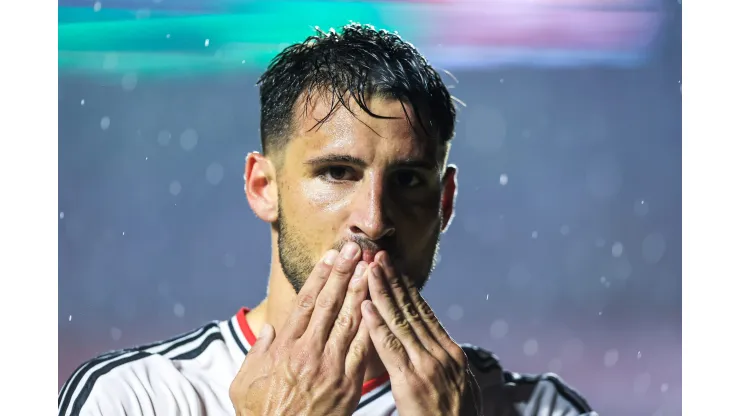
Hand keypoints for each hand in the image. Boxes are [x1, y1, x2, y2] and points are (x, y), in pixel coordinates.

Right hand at [229, 242, 372, 415]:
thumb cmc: (260, 414)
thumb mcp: (245, 381)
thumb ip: (258, 351)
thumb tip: (271, 329)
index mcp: (284, 348)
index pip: (305, 303)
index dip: (319, 277)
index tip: (330, 256)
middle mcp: (308, 352)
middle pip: (329, 304)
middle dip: (343, 273)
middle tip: (356, 248)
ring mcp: (330, 367)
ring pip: (348, 321)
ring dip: (360, 291)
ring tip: (370, 267)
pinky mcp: (349, 384)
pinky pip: (362, 349)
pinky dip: (370, 326)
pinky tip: (378, 307)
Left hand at [361, 252, 481, 415]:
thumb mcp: (460, 385)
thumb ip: (445, 362)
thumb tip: (438, 344)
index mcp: (452, 353)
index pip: (425, 313)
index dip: (408, 289)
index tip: (395, 269)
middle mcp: (441, 354)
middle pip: (413, 309)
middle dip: (393, 280)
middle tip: (379, 256)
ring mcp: (428, 366)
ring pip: (401, 321)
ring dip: (382, 293)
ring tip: (369, 269)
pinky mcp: (411, 381)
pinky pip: (390, 347)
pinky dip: (377, 325)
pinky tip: (365, 306)